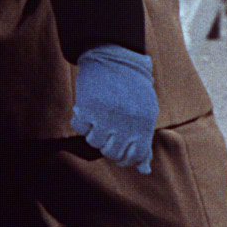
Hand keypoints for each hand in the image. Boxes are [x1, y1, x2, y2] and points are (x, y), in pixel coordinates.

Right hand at [67, 45, 155, 171]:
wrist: (114, 56)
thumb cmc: (133, 87)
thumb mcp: (146, 112)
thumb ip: (144, 141)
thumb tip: (144, 170)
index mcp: (143, 124)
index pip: (134, 157)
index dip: (125, 158)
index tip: (120, 151)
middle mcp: (124, 123)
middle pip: (112, 152)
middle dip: (108, 146)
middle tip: (107, 133)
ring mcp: (105, 116)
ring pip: (94, 142)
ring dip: (94, 132)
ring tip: (98, 118)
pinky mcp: (87, 108)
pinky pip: (79, 127)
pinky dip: (81, 120)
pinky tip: (87, 109)